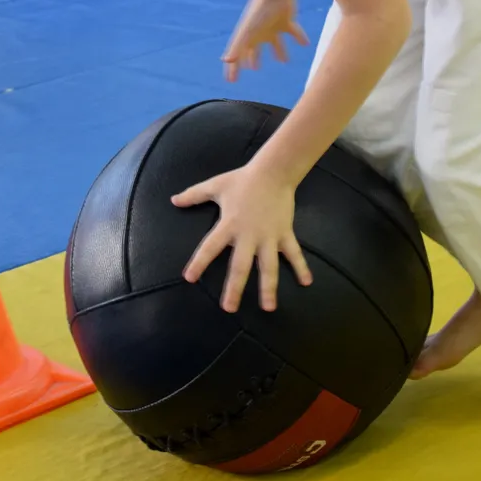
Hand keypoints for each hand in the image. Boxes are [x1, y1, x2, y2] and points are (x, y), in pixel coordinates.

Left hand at [174, 164, 312, 311]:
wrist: (273, 171)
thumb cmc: (242, 180)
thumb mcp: (215, 186)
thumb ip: (193, 195)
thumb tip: (173, 200)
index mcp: (229, 225)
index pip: (210, 247)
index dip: (199, 262)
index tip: (190, 278)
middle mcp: (248, 235)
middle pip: (240, 267)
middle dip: (235, 288)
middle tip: (229, 309)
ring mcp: (269, 237)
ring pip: (268, 267)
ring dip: (269, 288)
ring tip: (268, 308)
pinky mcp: (285, 233)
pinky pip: (294, 253)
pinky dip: (301, 267)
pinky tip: (307, 282)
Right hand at [222, 0, 308, 81]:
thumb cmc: (259, 13)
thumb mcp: (247, 33)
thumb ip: (237, 47)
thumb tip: (225, 60)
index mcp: (249, 36)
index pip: (239, 55)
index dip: (234, 68)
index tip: (231, 80)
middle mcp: (260, 32)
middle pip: (255, 49)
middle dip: (253, 58)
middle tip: (254, 69)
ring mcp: (273, 27)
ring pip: (276, 42)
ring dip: (279, 51)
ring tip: (284, 61)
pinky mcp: (287, 21)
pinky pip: (294, 32)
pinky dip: (299, 37)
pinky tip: (305, 43)